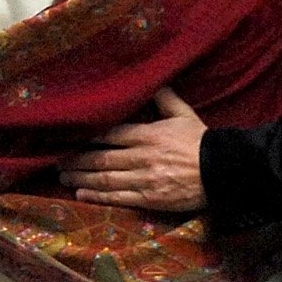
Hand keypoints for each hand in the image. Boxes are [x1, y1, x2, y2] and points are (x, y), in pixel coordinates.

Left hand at [62, 87, 208, 212]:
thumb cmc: (202, 143)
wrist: (223, 172)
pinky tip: (81, 195)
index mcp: (149, 135)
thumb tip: (154, 83)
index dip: (87, 138)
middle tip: (58, 162)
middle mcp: (142, 157)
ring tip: (63, 177)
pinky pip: (117, 198)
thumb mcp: (185, 115)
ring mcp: (144, 180)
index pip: (110, 134)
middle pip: (101, 158)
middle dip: (77, 160)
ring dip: (81, 179)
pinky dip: (97, 197)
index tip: (70, 139)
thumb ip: (166, 99)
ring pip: (104, 179)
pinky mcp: (149, 199)